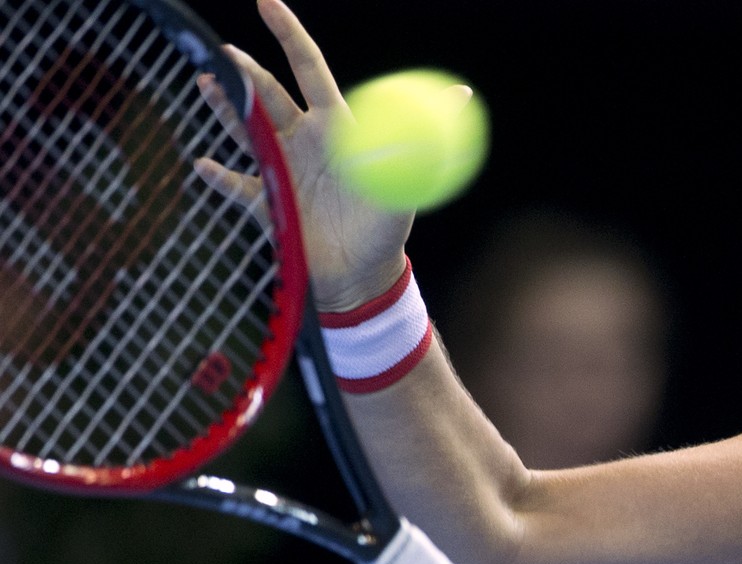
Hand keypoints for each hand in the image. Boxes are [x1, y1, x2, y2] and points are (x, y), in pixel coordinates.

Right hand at [195, 0, 410, 310]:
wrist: (363, 278)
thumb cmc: (387, 227)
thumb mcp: (408, 179)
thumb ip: (423, 136)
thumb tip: (460, 94)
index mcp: (336, 127)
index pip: (309, 69)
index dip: (289, 35)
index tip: (267, 2)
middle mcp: (303, 141)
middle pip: (268, 95)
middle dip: (245, 72)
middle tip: (225, 53)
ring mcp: (281, 170)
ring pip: (245, 130)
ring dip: (224, 109)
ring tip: (204, 84)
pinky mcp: (265, 203)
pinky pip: (235, 185)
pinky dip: (218, 176)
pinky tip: (202, 164)